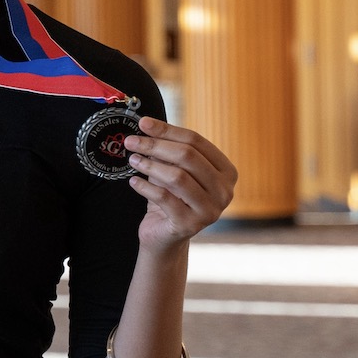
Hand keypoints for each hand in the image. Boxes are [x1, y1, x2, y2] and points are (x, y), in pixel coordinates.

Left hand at [124, 116, 237, 248]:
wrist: (165, 235)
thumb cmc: (171, 197)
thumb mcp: (174, 170)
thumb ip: (168, 150)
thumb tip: (147, 124)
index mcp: (227, 171)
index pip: (196, 141)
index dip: (168, 130)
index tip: (143, 122)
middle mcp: (225, 191)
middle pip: (187, 157)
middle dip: (155, 146)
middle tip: (131, 141)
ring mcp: (210, 210)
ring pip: (177, 177)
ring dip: (150, 165)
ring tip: (132, 159)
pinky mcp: (190, 225)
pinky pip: (164, 198)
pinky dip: (145, 186)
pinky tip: (133, 181)